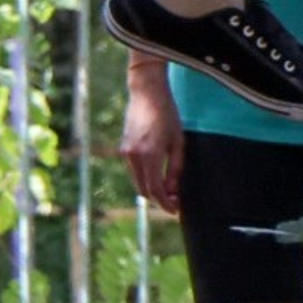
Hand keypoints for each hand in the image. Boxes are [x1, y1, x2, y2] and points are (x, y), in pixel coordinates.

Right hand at [120, 63, 183, 213]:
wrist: (146, 93)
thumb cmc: (167, 115)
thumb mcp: (178, 143)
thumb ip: (175, 169)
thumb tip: (172, 191)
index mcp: (150, 155)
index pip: (156, 190)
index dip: (166, 204)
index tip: (176, 210)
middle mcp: (134, 156)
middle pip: (144, 190)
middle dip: (159, 199)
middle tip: (174, 201)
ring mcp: (126, 152)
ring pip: (137, 182)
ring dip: (151, 189)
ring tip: (168, 188)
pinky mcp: (124, 148)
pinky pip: (134, 171)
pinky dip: (144, 178)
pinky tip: (157, 175)